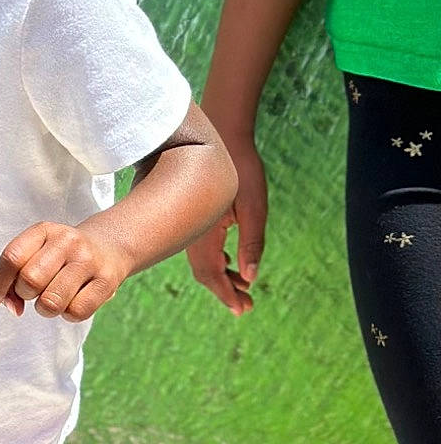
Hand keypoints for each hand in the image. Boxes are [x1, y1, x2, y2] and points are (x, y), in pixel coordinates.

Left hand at [0, 222, 130, 320]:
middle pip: (30, 280)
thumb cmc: (62, 255)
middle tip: (34, 291)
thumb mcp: (37, 251)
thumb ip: (14, 275)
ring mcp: (89, 261)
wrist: (109, 246)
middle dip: (24, 294)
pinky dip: (67, 314)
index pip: (12, 257)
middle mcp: (67, 242)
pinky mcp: (107, 282)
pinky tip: (71, 301)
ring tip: (52, 297)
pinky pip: (75, 312)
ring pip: (51, 301)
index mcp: (44, 230)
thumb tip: (9, 306)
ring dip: (45, 308)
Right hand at [186, 130, 264, 315]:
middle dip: (224, 290)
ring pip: (200, 260)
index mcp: (206, 231)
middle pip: (203, 272)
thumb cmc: (242, 167)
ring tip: (242, 286)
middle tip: (246, 306)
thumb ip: (252, 243)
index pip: (211, 275)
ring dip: (220, 276)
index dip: (226, 295)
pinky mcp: (192, 214)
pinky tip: (229, 260)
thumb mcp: (254, 208)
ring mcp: (190, 222)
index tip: (242, 310)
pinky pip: (199, 246)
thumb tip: (250, 277)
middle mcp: (192, 230)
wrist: (219, 132)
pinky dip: (215, 260)